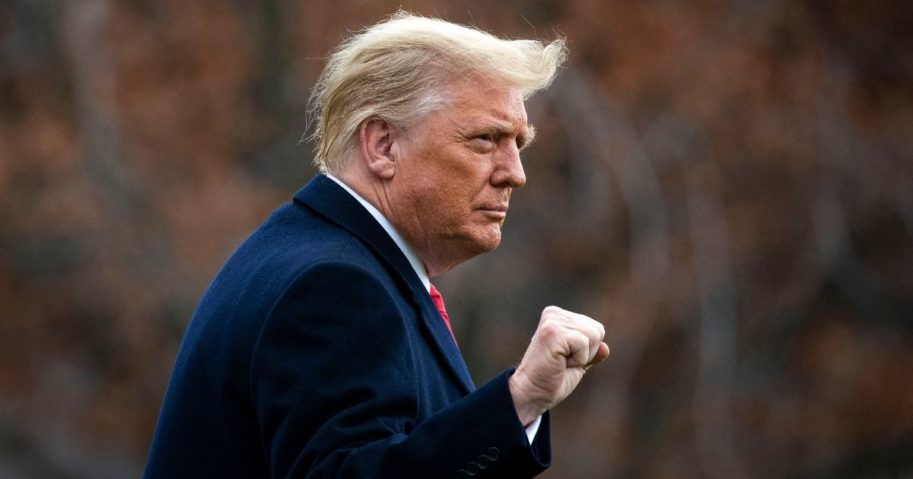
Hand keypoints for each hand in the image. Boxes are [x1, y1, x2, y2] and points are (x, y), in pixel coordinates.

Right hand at [508, 306, 609, 425]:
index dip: (588, 351)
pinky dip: (577, 360)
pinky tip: (559, 363)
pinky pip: (584, 343)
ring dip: (581, 357)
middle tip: (563, 363)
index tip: (565, 360)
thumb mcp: (577, 364)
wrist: (530, 394)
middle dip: (587, 353)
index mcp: (558, 316)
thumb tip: (605, 348)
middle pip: (598, 330)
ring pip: (594, 336)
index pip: (596, 328)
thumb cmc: (551, 380)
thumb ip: (592, 353)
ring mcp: (552, 321)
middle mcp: (554, 314)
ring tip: (560, 362)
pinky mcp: (552, 332)